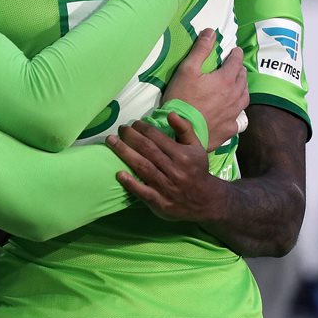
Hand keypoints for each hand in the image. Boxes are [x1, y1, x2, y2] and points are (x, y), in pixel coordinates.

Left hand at [107, 112, 225, 222]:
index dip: (143, 128)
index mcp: (183, 155)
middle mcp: (175, 170)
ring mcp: (167, 187)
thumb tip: (170, 114)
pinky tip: (119, 174)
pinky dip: (130, 183)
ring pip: (142, 167)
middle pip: (147, 150)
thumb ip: (185, 129)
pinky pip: (143, 192)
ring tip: (111, 142)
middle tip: (120, 129)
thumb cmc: (197, 170)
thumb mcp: (197, 148)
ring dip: (124, 153)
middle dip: (130, 137)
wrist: (206, 202)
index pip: (158, 137)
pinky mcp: (160, 203)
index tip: (133, 124)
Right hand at [160, 28, 247, 149]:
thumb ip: (201, 50)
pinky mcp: (230, 128)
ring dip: (243, 88)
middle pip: (243, 79)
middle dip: (240, 70)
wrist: (180, 131)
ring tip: (238, 85)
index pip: (236, 61)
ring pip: (245, 97)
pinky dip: (239, 111)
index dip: (236, 54)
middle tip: (235, 66)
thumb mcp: (187, 70)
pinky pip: (240, 117)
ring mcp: (234, 113)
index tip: (235, 50)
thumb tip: (211, 31)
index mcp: (226, 79)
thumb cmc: (182, 98)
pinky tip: (234, 112)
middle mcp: (235, 95)